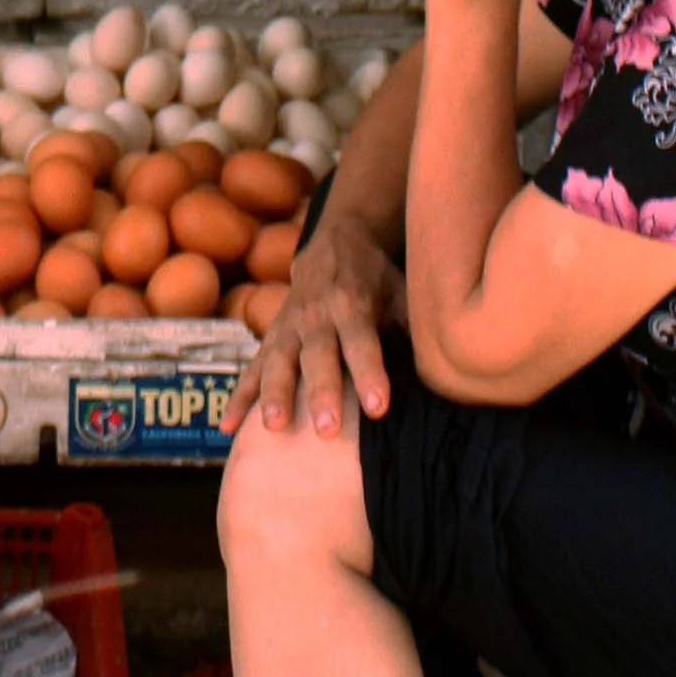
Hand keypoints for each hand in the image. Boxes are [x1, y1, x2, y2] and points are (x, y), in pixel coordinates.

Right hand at [221, 209, 408, 436]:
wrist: (334, 246)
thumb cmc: (378, 281)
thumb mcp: (401, 294)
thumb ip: (414, 329)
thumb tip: (448, 370)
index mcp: (352, 304)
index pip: (362, 343)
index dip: (371, 375)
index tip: (379, 408)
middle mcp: (316, 316)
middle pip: (318, 357)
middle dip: (322, 392)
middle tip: (327, 430)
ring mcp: (288, 328)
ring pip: (279, 362)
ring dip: (274, 394)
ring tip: (273, 429)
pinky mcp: (271, 339)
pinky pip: (251, 369)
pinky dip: (239, 398)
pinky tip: (227, 429)